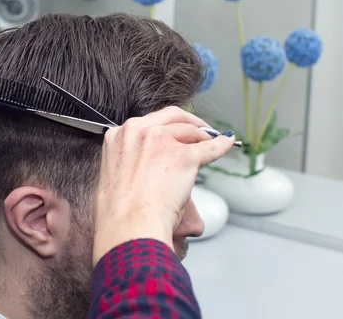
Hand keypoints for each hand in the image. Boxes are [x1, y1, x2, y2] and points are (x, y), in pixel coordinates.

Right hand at [92, 106, 234, 264]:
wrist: (129, 224)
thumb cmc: (119, 210)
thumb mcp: (115, 173)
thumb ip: (130, 160)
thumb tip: (149, 166)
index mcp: (118, 136)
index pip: (149, 122)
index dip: (167, 126)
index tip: (176, 132)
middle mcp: (139, 131)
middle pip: (172, 117)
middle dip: (189, 123)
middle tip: (200, 131)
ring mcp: (162, 141)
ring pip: (190, 131)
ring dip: (204, 136)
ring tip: (212, 142)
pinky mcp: (184, 156)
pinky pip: (209, 147)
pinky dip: (221, 145)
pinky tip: (226, 143)